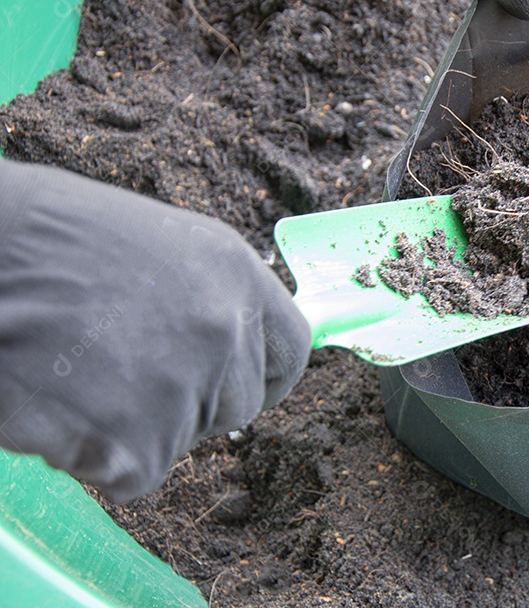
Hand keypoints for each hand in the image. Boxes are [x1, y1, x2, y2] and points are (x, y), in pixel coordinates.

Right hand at [0, 161, 310, 500]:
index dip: (260, 375)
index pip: (291, 351)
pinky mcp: (135, 443)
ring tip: (76, 375)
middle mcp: (224, 330)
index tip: (232, 385)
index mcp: (234, 274)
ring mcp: (183, 387)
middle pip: (236, 406)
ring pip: (179, 442)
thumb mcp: (157, 248)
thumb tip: (230, 348)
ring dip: (131, 428)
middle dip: (186, 405)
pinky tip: (59, 407)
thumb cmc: (46, 243)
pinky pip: (131, 475)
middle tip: (118, 373)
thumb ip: (205, 301)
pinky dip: (92, 458)